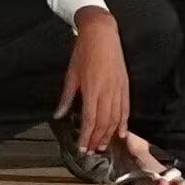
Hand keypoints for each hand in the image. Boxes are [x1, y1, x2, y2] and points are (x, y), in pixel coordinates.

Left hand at [57, 7, 131, 158]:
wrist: (101, 33)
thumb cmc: (84, 52)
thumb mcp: (71, 75)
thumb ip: (67, 98)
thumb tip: (59, 114)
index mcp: (92, 90)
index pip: (89, 120)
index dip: (86, 136)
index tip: (82, 147)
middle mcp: (107, 92)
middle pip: (103, 123)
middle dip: (97, 139)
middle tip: (92, 151)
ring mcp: (118, 90)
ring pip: (115, 118)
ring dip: (109, 134)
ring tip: (103, 145)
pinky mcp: (125, 86)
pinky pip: (125, 109)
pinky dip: (124, 123)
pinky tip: (121, 133)